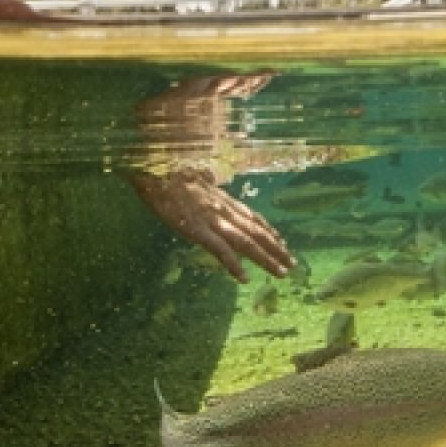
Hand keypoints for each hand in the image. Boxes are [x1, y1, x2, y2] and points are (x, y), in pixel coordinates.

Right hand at [126, 168, 293, 283]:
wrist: (154, 168)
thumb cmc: (169, 171)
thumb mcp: (193, 176)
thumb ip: (205, 182)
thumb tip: (208, 176)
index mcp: (222, 198)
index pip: (252, 216)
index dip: (268, 230)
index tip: (281, 241)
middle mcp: (223, 209)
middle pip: (256, 231)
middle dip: (275, 248)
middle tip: (291, 264)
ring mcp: (212, 219)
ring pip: (246, 242)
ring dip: (265, 258)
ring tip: (280, 272)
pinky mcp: (198, 230)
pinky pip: (220, 250)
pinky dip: (234, 265)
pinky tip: (244, 278)